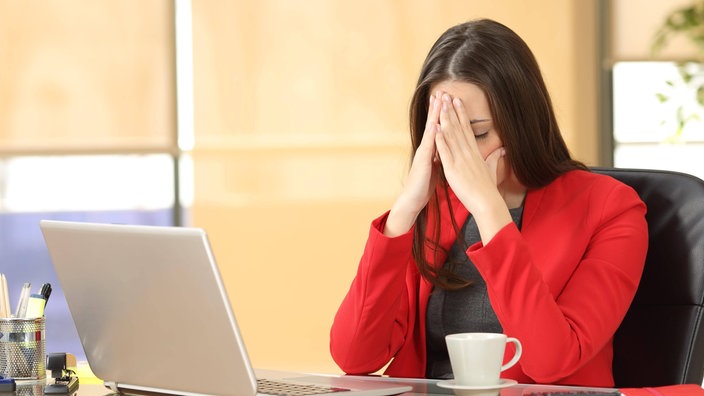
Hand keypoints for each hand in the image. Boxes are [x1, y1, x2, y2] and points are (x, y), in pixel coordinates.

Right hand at [383, 94, 441, 236]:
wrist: (413, 199)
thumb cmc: (424, 185)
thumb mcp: (436, 167)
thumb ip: (440, 156)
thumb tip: (446, 149)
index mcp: (433, 149)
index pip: (439, 128)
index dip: (443, 114)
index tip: (448, 99)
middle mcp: (427, 148)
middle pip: (433, 124)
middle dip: (437, 108)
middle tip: (441, 91)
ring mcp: (424, 153)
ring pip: (430, 131)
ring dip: (433, 115)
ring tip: (437, 101)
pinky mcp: (423, 162)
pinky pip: (429, 146)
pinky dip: (432, 135)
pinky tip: (435, 124)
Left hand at [434, 93, 511, 241]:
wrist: (487, 202)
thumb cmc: (488, 189)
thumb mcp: (492, 170)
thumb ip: (495, 158)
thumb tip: (503, 150)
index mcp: (474, 152)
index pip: (467, 128)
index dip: (461, 113)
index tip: (456, 100)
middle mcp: (467, 152)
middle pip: (458, 127)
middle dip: (451, 110)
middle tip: (446, 94)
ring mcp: (460, 160)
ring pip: (451, 135)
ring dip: (445, 119)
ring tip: (439, 104)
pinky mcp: (453, 169)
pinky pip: (445, 152)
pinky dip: (440, 139)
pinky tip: (436, 128)